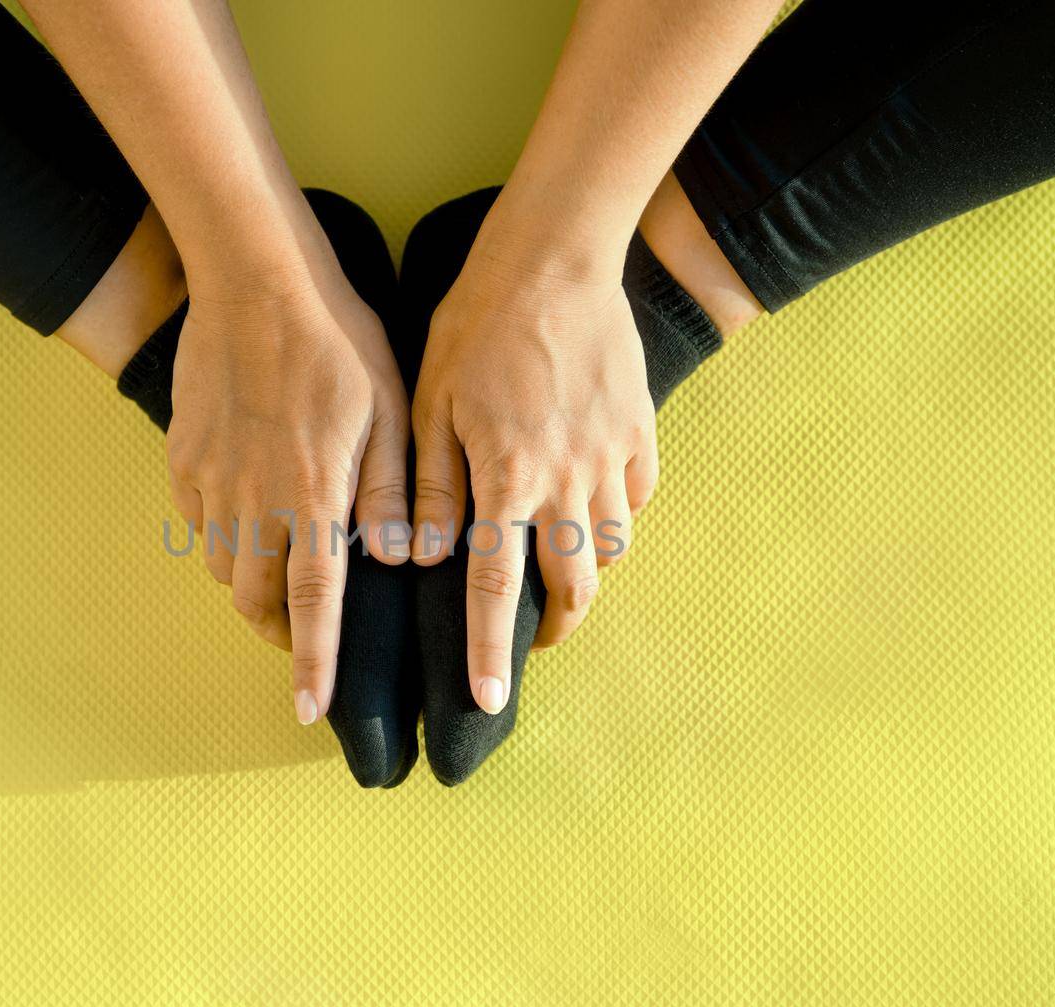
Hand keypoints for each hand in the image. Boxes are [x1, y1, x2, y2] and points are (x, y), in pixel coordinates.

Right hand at [166, 266, 409, 723]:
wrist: (254, 281)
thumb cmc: (337, 341)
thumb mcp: (390, 411)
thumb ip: (392, 492)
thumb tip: (399, 559)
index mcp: (311, 497)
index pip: (313, 604)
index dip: (314, 663)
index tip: (312, 710)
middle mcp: (253, 501)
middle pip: (255, 600)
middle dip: (280, 632)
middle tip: (307, 633)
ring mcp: (210, 481)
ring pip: (221, 569)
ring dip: (252, 588)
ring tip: (283, 579)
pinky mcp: (183, 457)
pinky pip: (198, 524)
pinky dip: (223, 541)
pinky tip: (250, 519)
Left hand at [410, 237, 656, 711]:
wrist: (554, 259)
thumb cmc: (477, 326)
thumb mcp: (431, 404)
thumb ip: (428, 488)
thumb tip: (414, 558)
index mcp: (508, 478)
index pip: (499, 586)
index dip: (492, 649)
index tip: (489, 699)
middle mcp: (568, 480)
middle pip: (575, 584)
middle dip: (555, 624)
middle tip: (533, 634)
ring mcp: (612, 456)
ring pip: (612, 546)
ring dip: (584, 572)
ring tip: (555, 567)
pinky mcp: (640, 428)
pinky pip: (638, 494)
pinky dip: (615, 514)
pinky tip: (589, 502)